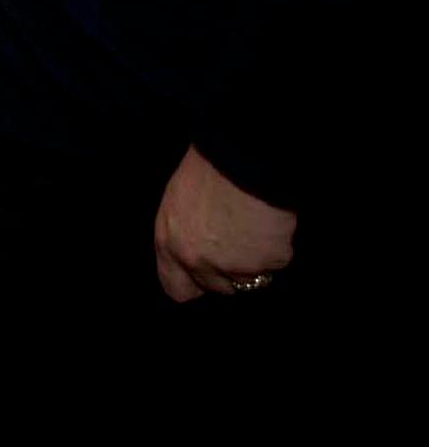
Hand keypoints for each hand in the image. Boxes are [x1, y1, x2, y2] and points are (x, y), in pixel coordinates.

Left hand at [153, 145, 295, 300]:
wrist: (241, 158)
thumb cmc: (205, 169)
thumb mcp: (177, 203)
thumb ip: (182, 234)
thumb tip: (195, 250)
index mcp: (169, 244)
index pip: (176, 288)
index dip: (193, 283)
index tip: (204, 277)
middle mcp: (198, 262)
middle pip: (219, 287)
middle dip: (230, 271)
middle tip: (238, 240)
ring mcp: (235, 266)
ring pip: (252, 278)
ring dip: (256, 260)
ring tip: (254, 226)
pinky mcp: (268, 261)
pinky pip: (277, 261)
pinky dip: (277, 246)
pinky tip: (269, 221)